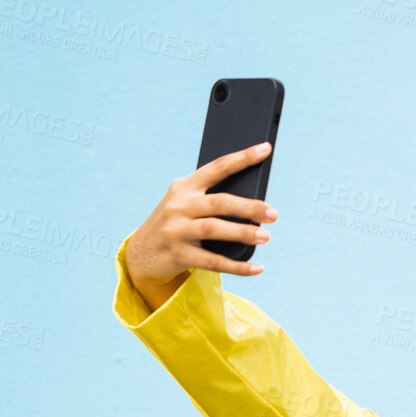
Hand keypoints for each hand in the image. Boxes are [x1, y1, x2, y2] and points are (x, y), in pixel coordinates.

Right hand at [124, 141, 277, 309]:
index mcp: (184, 187)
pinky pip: (213, 261)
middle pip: (219, 202)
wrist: (142, 252)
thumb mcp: (186, 205)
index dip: (242, 158)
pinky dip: (237, 266)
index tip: (265, 149)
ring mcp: (176, 230)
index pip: (217, 168)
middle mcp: (178, 206)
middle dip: (249, 207)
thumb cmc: (177, 224)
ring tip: (266, 237)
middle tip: (273, 214)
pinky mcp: (179, 254)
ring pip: (214, 229)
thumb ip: (211, 200)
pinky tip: (257, 268)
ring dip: (243, 233)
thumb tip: (256, 205)